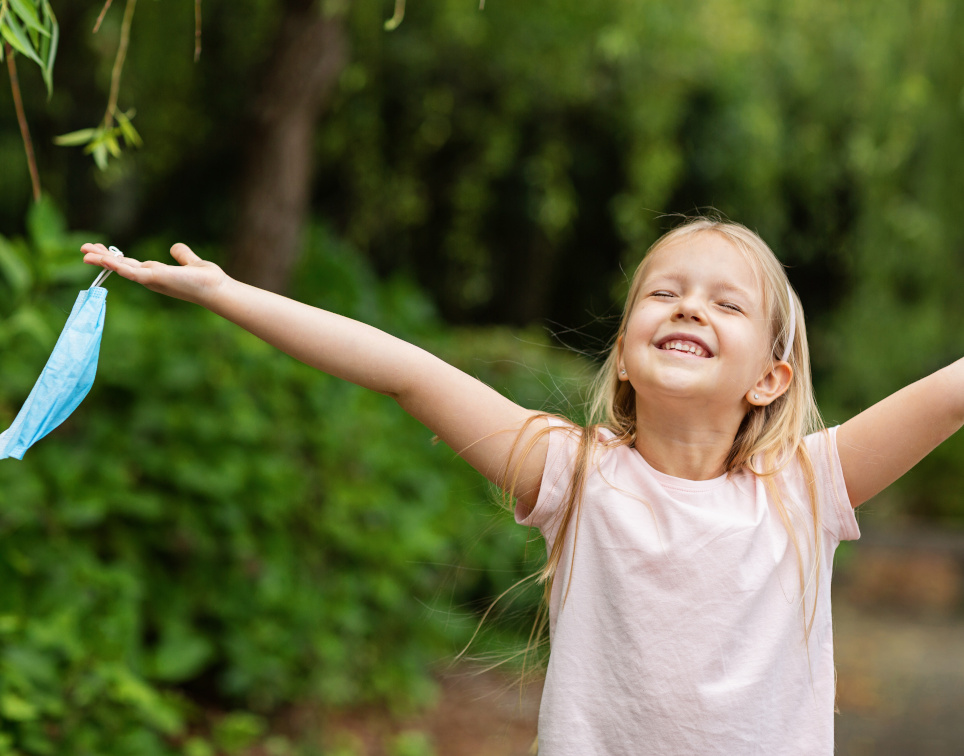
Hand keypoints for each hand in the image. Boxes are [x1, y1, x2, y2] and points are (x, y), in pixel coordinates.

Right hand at [81, 242, 227, 305]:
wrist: (215, 287)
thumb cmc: (206, 279)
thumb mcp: (191, 261)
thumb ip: (182, 255)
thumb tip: (175, 247)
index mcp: (156, 273)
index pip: (130, 264)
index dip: (114, 257)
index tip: (100, 249)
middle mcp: (150, 278)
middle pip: (121, 266)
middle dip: (102, 258)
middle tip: (84, 249)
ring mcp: (151, 279)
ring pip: (121, 269)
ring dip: (103, 261)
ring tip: (85, 253)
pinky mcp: (154, 279)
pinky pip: (131, 272)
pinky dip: (117, 266)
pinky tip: (104, 258)